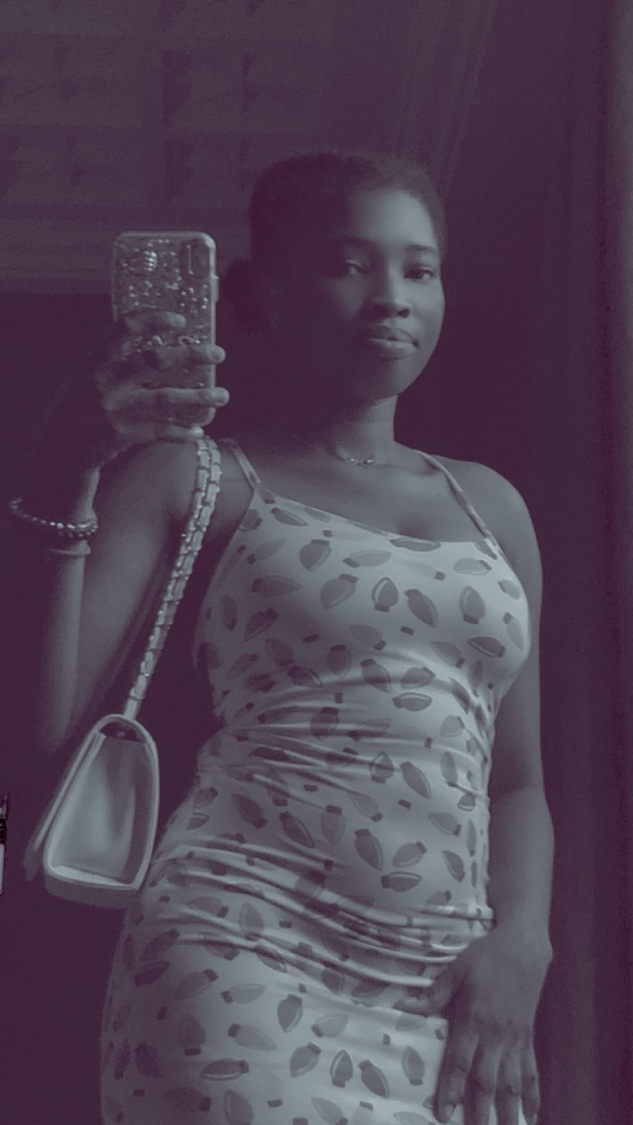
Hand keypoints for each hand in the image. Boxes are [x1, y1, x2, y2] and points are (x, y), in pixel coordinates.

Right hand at [33, 311, 228, 472]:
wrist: (58, 450)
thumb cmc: (78, 408)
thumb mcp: (86, 377)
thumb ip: (114, 361)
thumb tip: (157, 346)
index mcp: (94, 362)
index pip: (123, 329)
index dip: (153, 320)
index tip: (180, 319)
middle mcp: (104, 382)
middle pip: (154, 362)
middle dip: (191, 356)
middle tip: (218, 353)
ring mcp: (113, 410)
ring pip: (164, 400)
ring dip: (197, 398)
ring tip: (222, 396)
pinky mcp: (121, 436)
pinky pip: (159, 432)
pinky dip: (180, 432)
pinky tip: (198, 431)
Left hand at [419, 925, 551, 1124]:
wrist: (523, 947)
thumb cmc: (485, 956)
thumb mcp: (456, 970)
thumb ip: (433, 994)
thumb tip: (404, 1006)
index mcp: (474, 1019)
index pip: (460, 1062)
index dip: (451, 1089)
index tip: (444, 1114)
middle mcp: (496, 1035)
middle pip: (487, 1081)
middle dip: (480, 1112)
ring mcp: (514, 1039)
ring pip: (512, 1084)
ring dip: (509, 1112)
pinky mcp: (527, 1038)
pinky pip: (531, 1072)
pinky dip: (533, 1096)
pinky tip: (532, 1116)